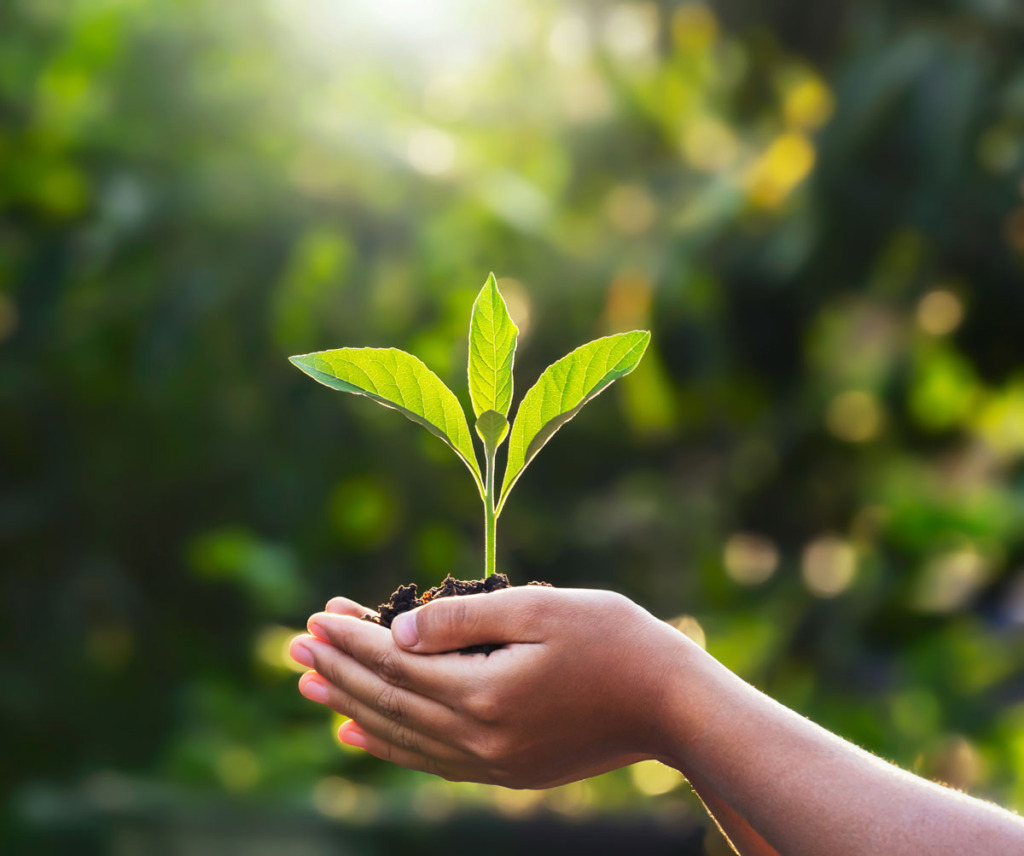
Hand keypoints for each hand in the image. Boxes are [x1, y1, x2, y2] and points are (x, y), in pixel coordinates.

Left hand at [289, 587, 692, 788]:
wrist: (671, 705)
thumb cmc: (614, 640)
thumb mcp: (540, 609)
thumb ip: (464, 620)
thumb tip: (398, 631)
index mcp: (484, 693)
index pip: (395, 664)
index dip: (352, 640)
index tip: (316, 618)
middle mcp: (479, 737)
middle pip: (388, 701)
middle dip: (338, 671)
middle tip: (294, 647)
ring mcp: (492, 762)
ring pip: (401, 734)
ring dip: (351, 708)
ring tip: (310, 688)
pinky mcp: (507, 771)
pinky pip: (429, 760)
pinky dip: (388, 745)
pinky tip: (359, 736)